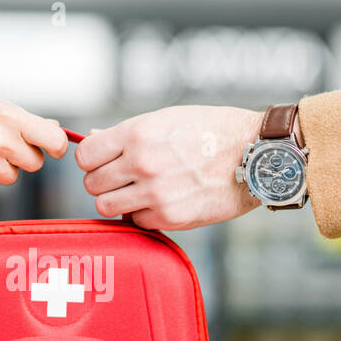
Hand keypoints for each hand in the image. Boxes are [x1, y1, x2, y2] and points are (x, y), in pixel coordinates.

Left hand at [74, 105, 263, 229]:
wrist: (255, 154)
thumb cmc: (211, 131)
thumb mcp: (167, 119)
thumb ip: (127, 133)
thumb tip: (93, 141)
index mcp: (138, 133)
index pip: (85, 155)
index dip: (92, 159)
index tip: (104, 160)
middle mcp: (143, 163)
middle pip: (91, 184)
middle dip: (103, 181)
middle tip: (123, 178)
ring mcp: (156, 193)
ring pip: (106, 206)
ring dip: (118, 201)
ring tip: (137, 191)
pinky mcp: (171, 217)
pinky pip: (136, 221)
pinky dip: (144, 214)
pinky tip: (162, 201)